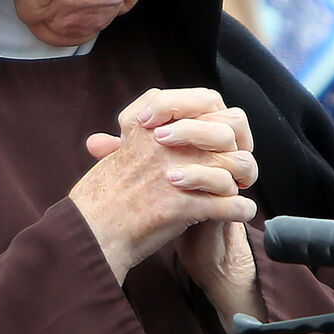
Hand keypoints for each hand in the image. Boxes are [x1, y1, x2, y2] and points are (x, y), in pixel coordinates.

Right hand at [70, 88, 257, 284]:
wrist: (91, 232)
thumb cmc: (100, 196)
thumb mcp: (118, 150)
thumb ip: (140, 131)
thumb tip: (161, 118)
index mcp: (151, 127)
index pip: (204, 101)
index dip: (218, 116)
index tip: (220, 136)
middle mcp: (166, 145)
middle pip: (224, 132)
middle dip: (235, 149)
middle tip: (236, 164)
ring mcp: (177, 174)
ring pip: (233, 166)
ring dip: (239, 180)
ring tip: (240, 189)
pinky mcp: (184, 205)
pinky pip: (229, 204)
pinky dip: (239, 209)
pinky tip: (242, 212)